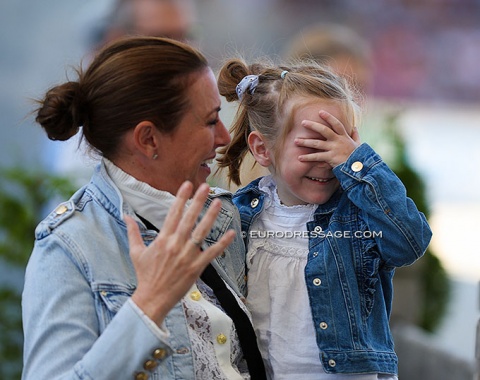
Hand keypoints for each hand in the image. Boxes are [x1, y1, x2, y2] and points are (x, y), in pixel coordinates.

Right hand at [126, 181, 234, 324]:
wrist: (152, 299)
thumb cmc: (145, 276)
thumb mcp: (136, 252)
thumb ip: (133, 232)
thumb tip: (126, 216)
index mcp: (162, 239)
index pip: (173, 214)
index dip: (180, 198)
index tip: (187, 185)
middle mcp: (175, 245)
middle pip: (188, 219)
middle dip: (197, 201)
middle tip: (205, 186)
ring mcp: (187, 256)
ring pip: (201, 232)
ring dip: (210, 216)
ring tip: (218, 202)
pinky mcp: (196, 267)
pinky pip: (212, 253)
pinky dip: (222, 244)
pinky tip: (231, 233)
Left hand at [295, 110, 360, 167]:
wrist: (359, 167)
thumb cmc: (358, 156)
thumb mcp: (358, 144)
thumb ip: (355, 135)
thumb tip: (355, 127)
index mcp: (344, 136)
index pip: (336, 124)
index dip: (329, 117)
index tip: (320, 112)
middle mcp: (338, 140)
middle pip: (324, 130)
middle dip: (313, 126)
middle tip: (303, 122)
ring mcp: (334, 149)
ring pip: (317, 143)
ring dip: (305, 142)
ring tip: (295, 141)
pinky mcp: (330, 158)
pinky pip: (317, 157)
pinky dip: (308, 157)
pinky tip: (299, 158)